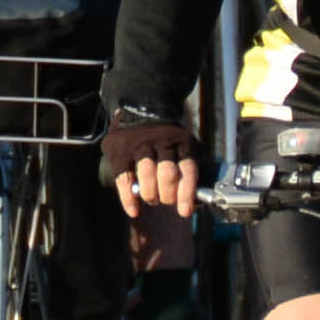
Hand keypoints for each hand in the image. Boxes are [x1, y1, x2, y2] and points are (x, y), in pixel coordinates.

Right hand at [107, 111, 207, 231]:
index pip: (188, 170)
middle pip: (167, 174)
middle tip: (165, 201)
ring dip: (150, 194)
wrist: (140, 108)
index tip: (185, 211)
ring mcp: (140, 146)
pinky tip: (134, 210)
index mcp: (181, 143)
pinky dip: (128, 198)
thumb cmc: (165, 138)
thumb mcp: (184, 145)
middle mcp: (162, 143)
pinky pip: (124, 178)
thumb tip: (199, 201)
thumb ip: (190, 168)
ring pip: (147, 174)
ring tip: (152, 199)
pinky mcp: (120, 153)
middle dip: (167, 195)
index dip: (187, 193)